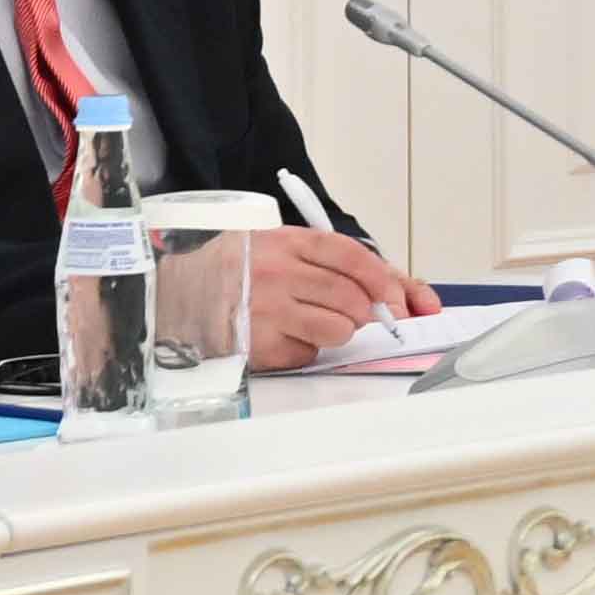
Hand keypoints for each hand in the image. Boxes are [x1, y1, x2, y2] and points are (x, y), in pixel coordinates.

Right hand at [240, 222, 421, 369]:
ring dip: (337, 331)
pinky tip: (282, 333)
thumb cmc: (240, 271)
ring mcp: (265, 310)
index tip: (397, 300)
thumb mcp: (285, 250)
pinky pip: (308, 353)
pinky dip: (306, 348)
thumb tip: (419, 301)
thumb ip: (346, 267)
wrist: (176, 291)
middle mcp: (275, 273)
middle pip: (352, 298)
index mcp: (286, 241)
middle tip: (354, 313)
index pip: (353, 257)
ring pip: (338, 329)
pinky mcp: (257, 344)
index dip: (384, 282)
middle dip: (365, 312)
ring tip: (311, 320)